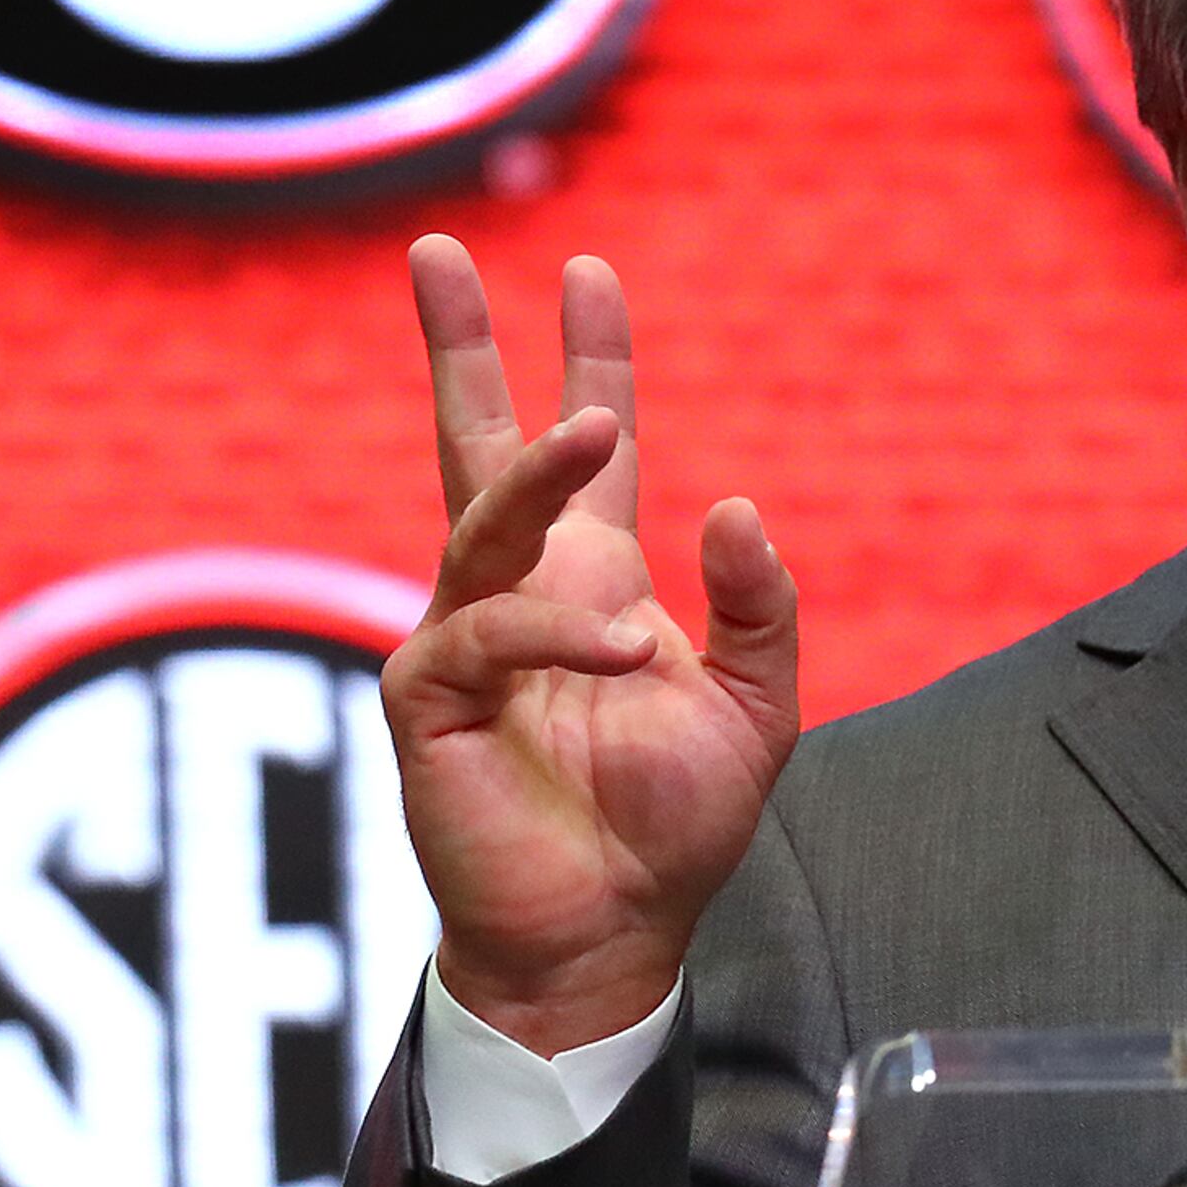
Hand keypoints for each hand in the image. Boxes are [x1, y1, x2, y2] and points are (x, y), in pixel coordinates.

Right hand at [379, 238, 800, 1055]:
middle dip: (458, 349)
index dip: (590, 361)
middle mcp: (518, 594)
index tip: (589, 270)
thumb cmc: (672, 826)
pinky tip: (619, 652)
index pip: (588, 449)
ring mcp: (463, 640)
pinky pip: (482, 633)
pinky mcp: (427, 699)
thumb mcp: (757, 706)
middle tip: (436, 252)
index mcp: (593, 581)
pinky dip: (552, 633)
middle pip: (474, 446)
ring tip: (595, 426)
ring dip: (539, 473)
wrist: (613, 934)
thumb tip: (739, 507)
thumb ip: (759, 608)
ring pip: (483, 523)